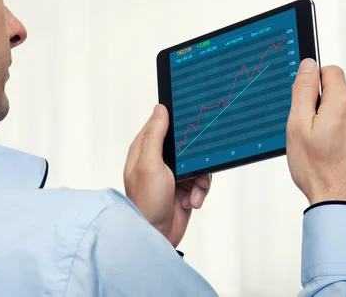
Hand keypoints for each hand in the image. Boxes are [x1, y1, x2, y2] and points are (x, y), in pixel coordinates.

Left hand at [124, 104, 211, 247]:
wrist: (157, 236)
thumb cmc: (146, 202)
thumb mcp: (149, 164)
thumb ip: (155, 135)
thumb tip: (160, 108)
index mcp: (145, 149)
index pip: (162, 124)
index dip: (177, 122)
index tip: (191, 122)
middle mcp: (157, 159)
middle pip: (186, 144)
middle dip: (195, 157)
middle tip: (195, 168)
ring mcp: (172, 175)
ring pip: (197, 163)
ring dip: (200, 179)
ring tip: (192, 193)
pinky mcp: (184, 188)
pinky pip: (201, 181)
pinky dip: (200, 192)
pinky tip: (192, 202)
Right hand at [286, 59, 345, 206]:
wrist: (344, 203)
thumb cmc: (318, 171)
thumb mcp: (297, 127)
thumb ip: (303, 90)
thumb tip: (309, 65)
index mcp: (343, 103)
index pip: (330, 71)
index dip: (314, 86)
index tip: (308, 107)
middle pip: (340, 94)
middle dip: (325, 108)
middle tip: (314, 135)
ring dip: (339, 123)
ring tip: (329, 149)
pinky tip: (341, 155)